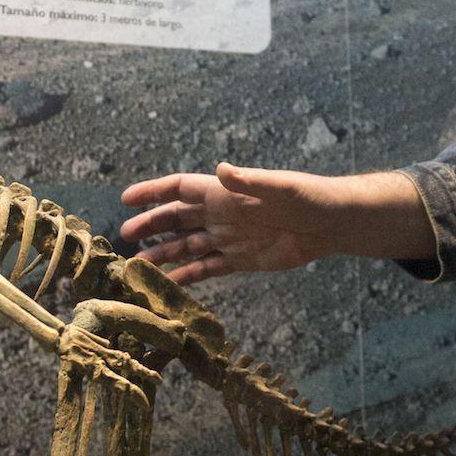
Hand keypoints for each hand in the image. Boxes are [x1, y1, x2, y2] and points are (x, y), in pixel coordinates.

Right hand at [119, 163, 430, 284]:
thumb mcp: (279, 187)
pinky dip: (187, 276)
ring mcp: (229, 238)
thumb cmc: (307, 198)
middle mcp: (221, 214)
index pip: (180, 189)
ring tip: (138, 267)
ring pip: (187, 246)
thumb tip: (222, 169)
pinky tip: (169, 286)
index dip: (153, 193)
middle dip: (151, 226)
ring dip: (164, 254)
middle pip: (177, 219)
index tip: (127, 199)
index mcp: (224, 193)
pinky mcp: (241, 260)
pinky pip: (207, 269)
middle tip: (125, 237)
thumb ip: (249, 182)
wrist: (331, 224)